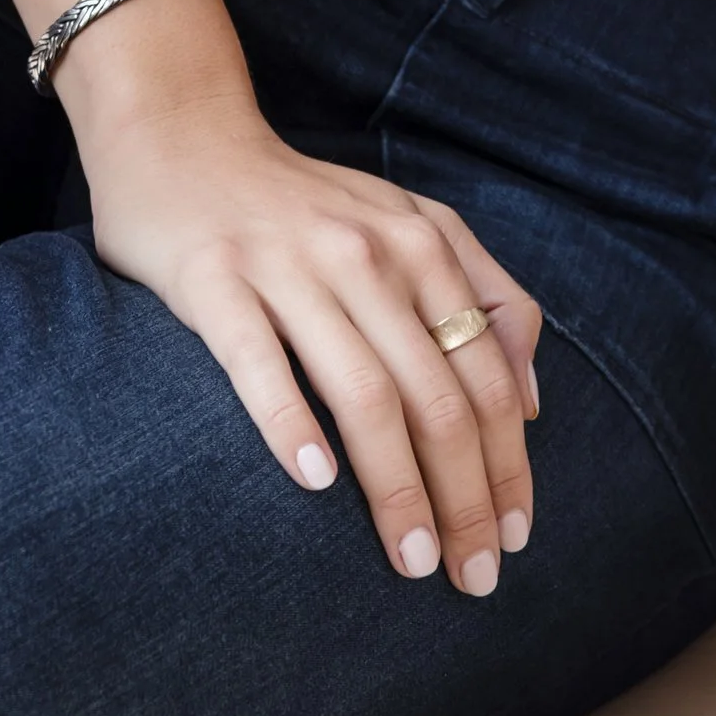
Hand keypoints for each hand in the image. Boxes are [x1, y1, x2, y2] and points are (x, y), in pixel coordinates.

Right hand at [81, 87, 540, 595]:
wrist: (184, 136)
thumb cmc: (305, 205)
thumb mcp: (409, 224)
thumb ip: (481, 294)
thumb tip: (531, 400)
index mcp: (423, 242)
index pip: (487, 371)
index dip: (509, 460)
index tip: (515, 535)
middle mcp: (367, 252)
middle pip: (438, 393)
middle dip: (466, 495)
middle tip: (473, 578)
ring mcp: (289, 266)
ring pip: (365, 390)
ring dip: (397, 486)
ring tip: (413, 560)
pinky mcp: (214, 279)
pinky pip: (258, 361)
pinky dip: (289, 422)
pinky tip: (313, 483)